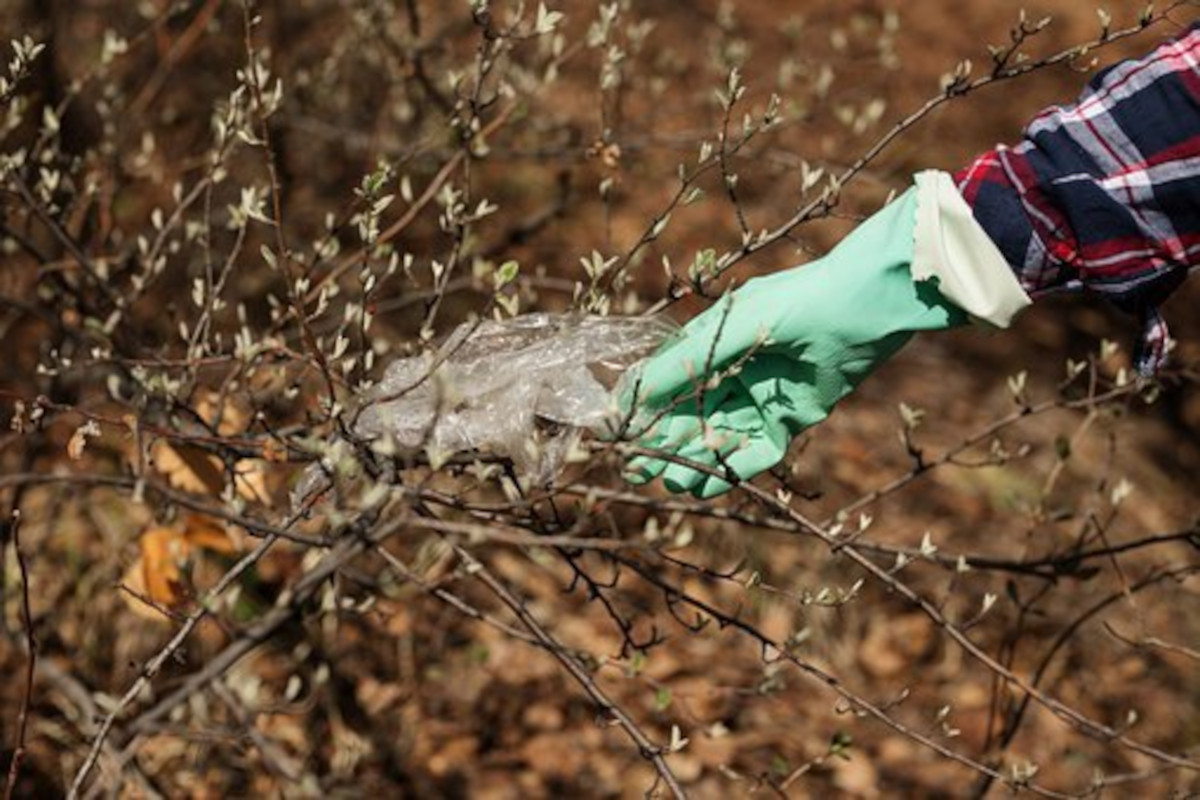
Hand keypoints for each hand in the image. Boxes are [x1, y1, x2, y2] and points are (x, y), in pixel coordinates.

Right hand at [621, 188, 966, 497]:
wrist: (859, 306)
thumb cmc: (791, 305)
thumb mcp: (728, 331)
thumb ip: (681, 366)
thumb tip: (629, 397)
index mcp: (709, 346)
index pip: (665, 385)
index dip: (641, 411)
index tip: (618, 436)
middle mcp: (731, 374)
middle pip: (687, 418)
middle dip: (662, 444)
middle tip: (638, 469)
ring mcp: (759, 398)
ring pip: (716, 438)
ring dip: (692, 460)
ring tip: (670, 480)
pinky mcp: (788, 419)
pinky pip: (754, 451)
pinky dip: (731, 468)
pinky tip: (706, 483)